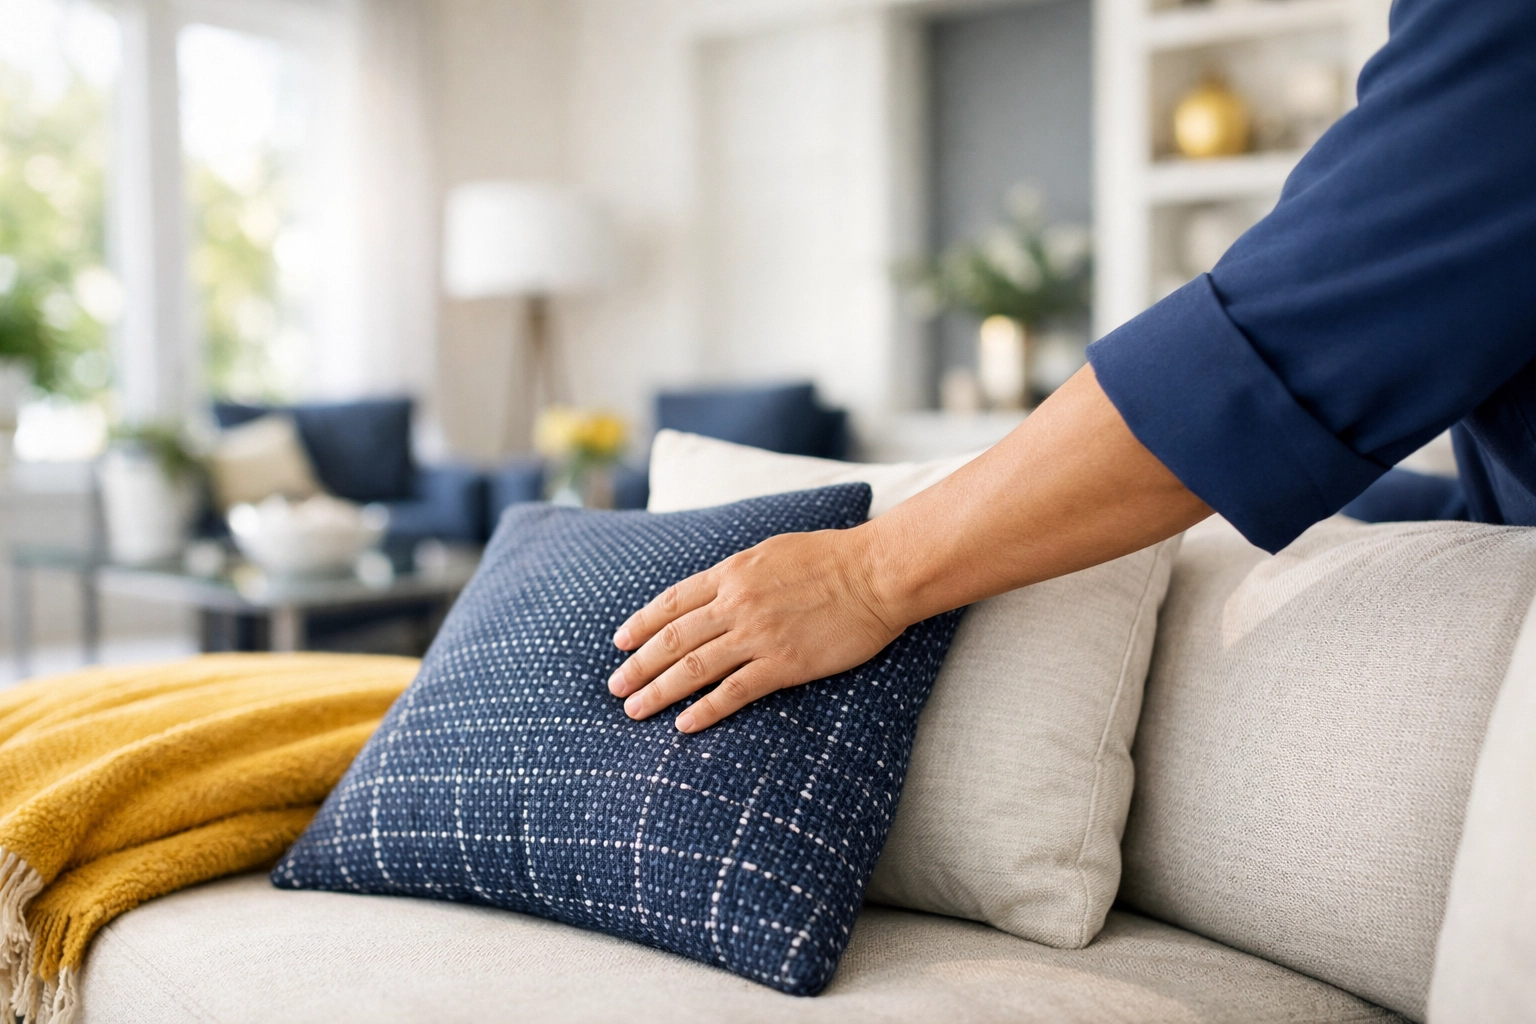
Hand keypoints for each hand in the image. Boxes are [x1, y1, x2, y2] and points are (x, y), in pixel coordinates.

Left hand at [608, 526, 903, 732]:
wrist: (876, 573)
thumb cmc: (832, 557)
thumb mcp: (773, 551)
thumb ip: (739, 572)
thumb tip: (715, 587)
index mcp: (732, 572)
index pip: (672, 602)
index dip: (642, 624)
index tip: (620, 643)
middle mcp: (736, 603)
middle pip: (673, 638)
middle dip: (639, 665)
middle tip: (615, 686)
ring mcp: (757, 635)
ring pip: (693, 667)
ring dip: (659, 691)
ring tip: (634, 709)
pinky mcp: (783, 664)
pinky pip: (734, 692)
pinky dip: (704, 710)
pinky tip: (684, 724)